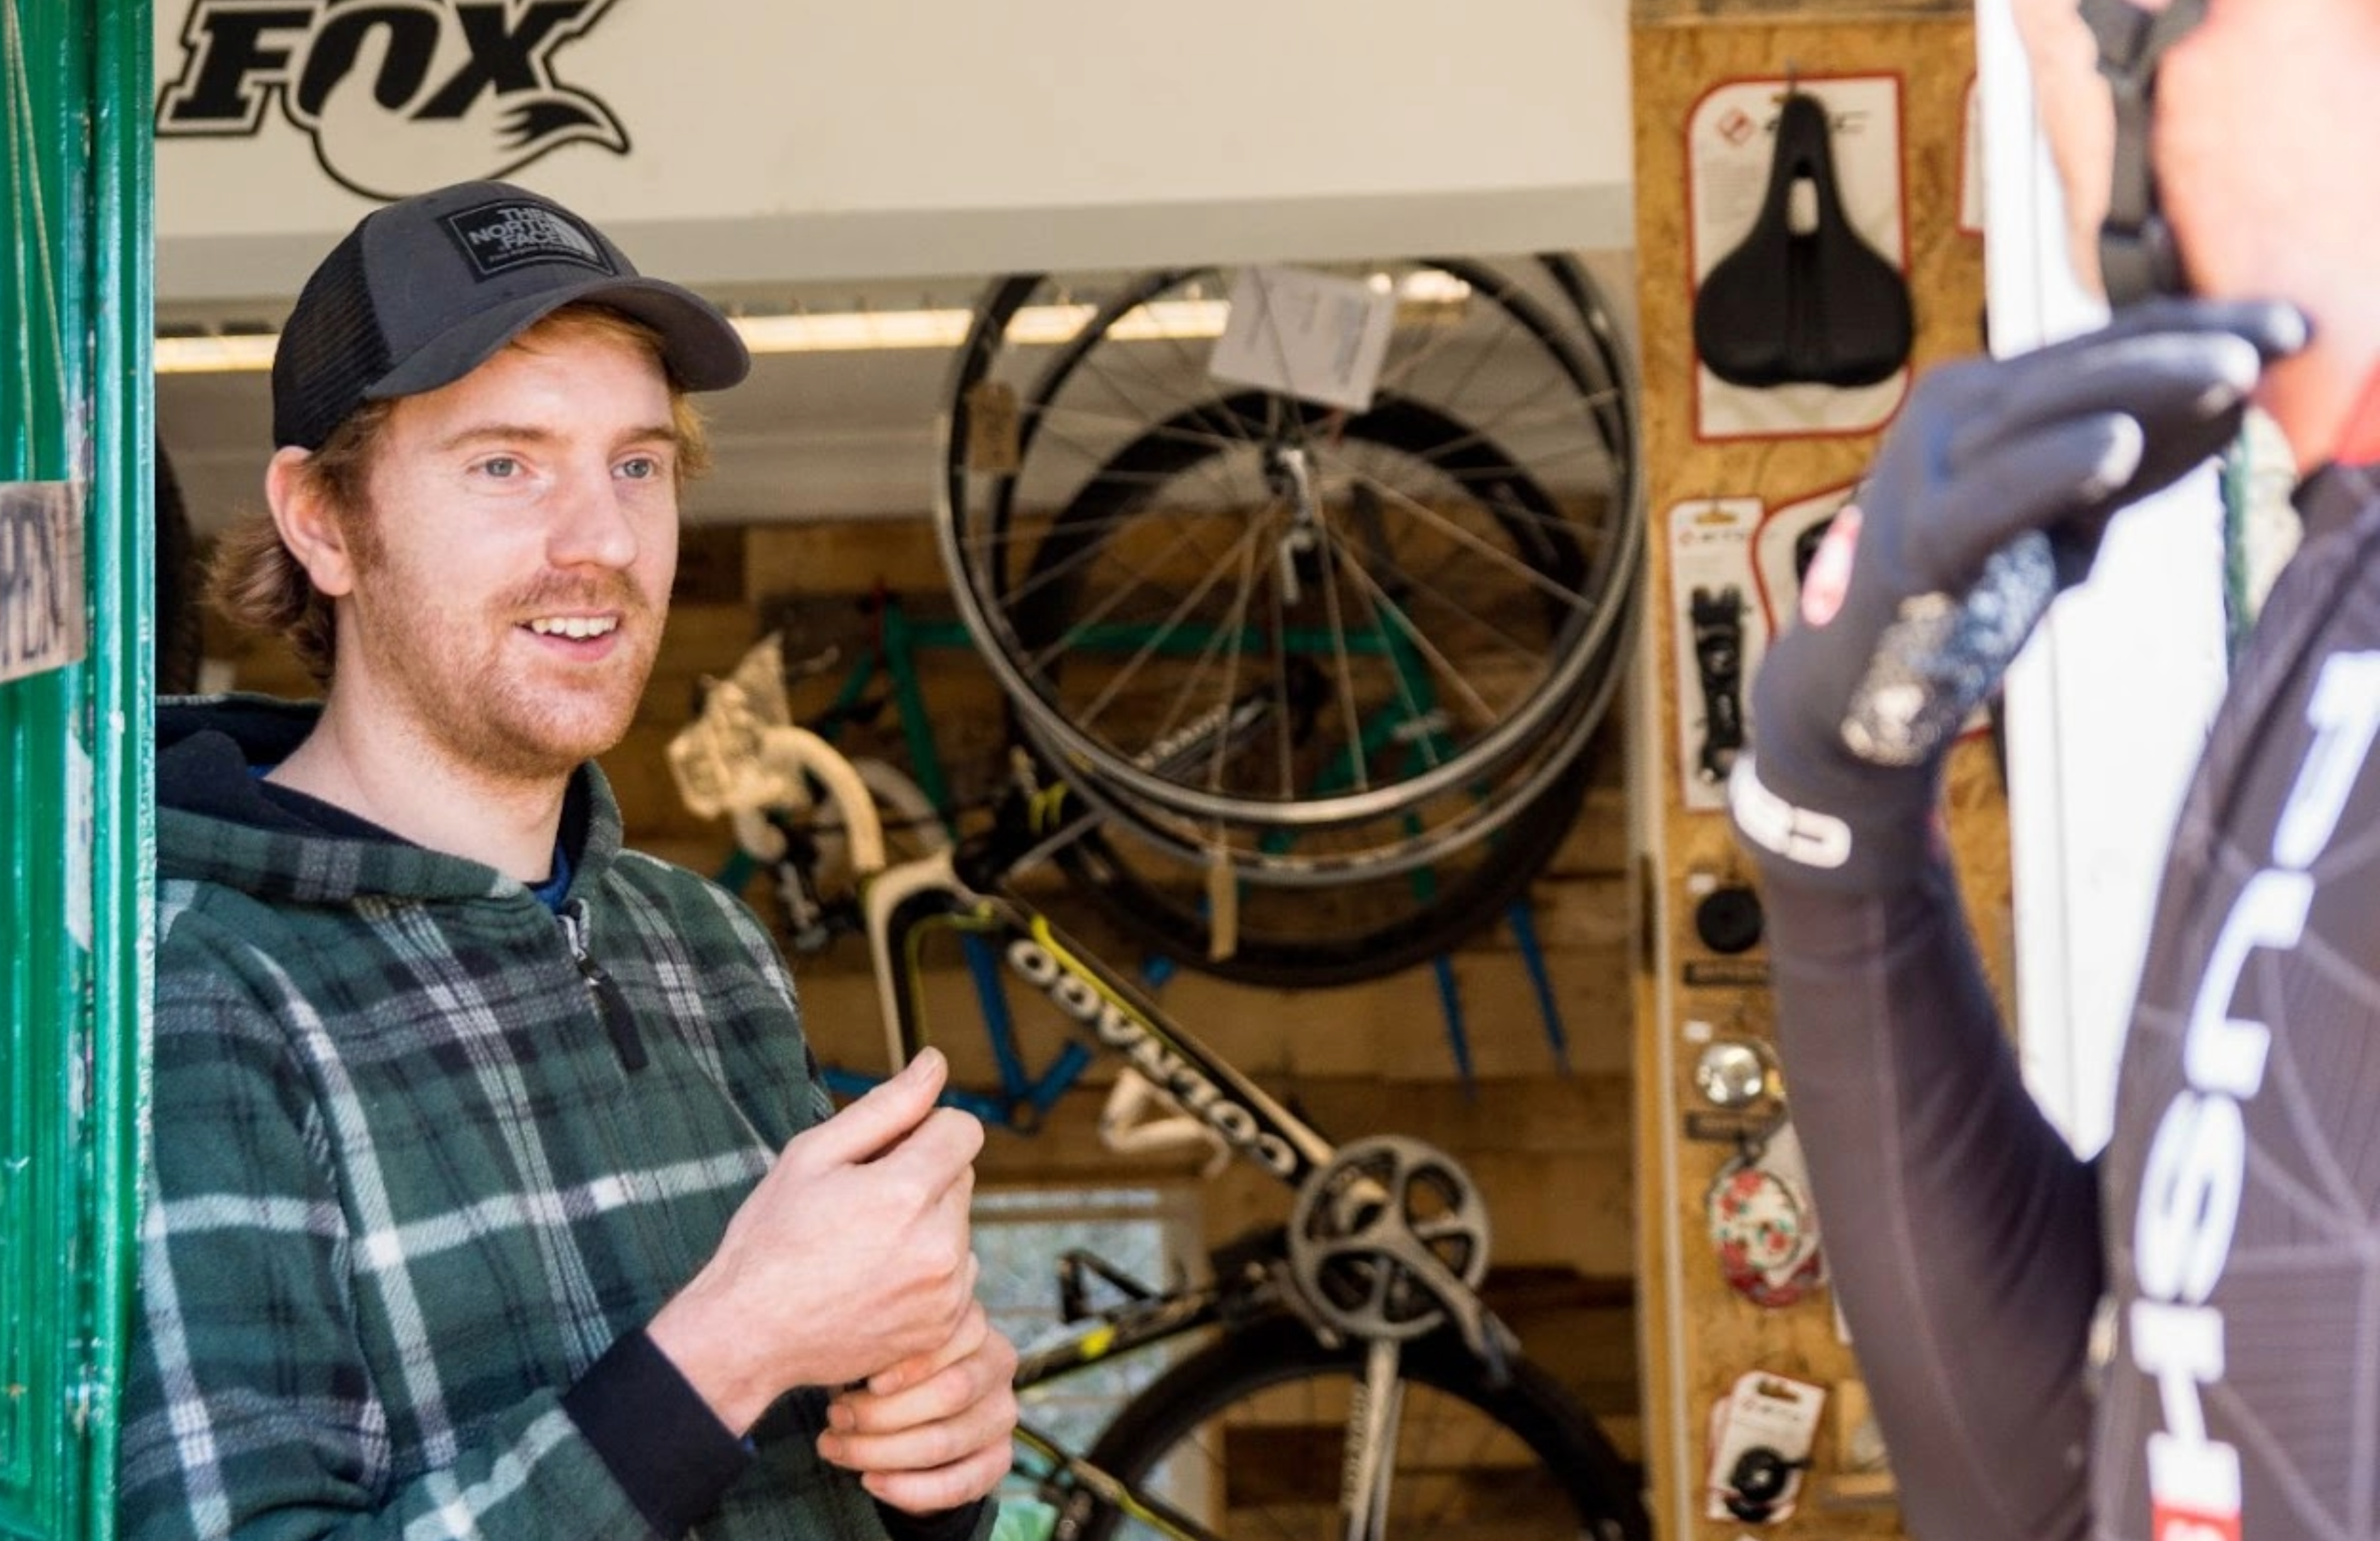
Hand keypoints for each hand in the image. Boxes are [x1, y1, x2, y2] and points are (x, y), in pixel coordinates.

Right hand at [650, 1048, 984, 1431]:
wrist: (747, 1335)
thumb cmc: (770, 1238)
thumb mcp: (812, 1155)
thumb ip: (886, 1105)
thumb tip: (935, 1063)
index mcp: (907, 1192)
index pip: (963, 1129)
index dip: (924, 1131)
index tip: (885, 1153)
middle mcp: (939, 1246)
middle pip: (961, 1178)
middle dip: (923, 1179)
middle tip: (861, 1205)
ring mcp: (946, 1294)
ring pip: (960, 1229)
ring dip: (928, 1228)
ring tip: (865, 1250)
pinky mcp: (944, 1330)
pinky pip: (960, 1278)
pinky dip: (930, 1275)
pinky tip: (879, 1283)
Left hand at [817, 1301, 1019, 1514]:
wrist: (917, 1416)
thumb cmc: (889, 1369)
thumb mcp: (884, 1349)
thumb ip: (874, 1349)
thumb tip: (838, 1360)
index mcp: (974, 1327)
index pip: (952, 1340)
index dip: (908, 1363)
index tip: (864, 1380)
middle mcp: (997, 1366)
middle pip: (951, 1392)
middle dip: (883, 1411)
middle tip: (835, 1416)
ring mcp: (1003, 1414)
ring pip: (944, 1441)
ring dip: (881, 1451)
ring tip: (835, 1447)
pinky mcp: (999, 1459)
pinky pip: (957, 1484)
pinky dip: (908, 1490)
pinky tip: (870, 1481)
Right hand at [1730, 298, 2305, 891]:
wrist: (1862, 690)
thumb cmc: (1969, 595)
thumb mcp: (2067, 510)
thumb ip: (2135, 456)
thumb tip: (2238, 393)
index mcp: (1983, 398)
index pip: (2102, 346)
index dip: (2196, 326)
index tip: (2293, 322)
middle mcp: (1945, 416)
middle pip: (2079, 367)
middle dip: (2186, 345)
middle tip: (2282, 331)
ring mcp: (1923, 475)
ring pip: (2042, 416)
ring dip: (2142, 387)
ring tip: (2230, 371)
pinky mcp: (1915, 545)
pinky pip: (1992, 498)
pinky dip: (2054, 468)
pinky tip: (2117, 445)